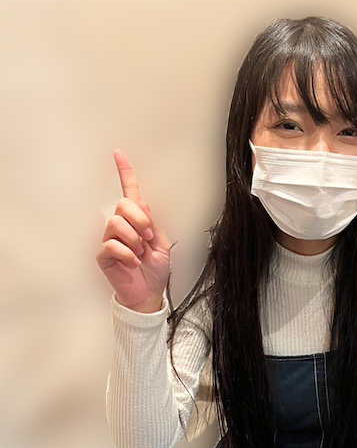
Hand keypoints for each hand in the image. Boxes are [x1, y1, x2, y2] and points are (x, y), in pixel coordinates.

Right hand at [96, 150, 171, 312]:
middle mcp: (121, 226)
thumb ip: (152, 223)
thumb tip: (143, 204)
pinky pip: (112, 244)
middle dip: (140, 221)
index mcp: (136, 221)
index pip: (129, 192)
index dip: (124, 172)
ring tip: (140, 252)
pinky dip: (127, 254)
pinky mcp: (103, 255)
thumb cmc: (154, 269)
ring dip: (134, 239)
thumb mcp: (162, 243)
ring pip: (117, 224)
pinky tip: (133, 262)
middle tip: (148, 238)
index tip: (118, 154)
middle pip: (123, 205)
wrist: (149, 293)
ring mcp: (110, 239)